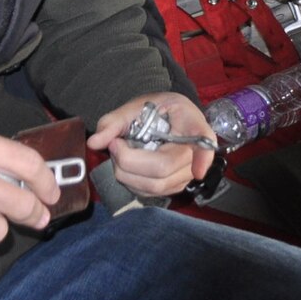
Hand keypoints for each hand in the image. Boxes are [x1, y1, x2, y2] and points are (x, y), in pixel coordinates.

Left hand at [90, 92, 214, 197]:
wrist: (165, 118)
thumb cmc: (155, 110)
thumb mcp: (136, 106)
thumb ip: (114, 121)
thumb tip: (95, 141)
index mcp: (191, 122)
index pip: (205, 141)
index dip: (203, 157)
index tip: (198, 171)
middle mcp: (194, 152)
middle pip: (163, 169)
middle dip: (129, 160)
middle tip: (116, 144)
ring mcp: (186, 173)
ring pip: (154, 185)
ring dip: (126, 172)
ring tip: (121, 152)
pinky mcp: (175, 186)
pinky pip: (149, 192)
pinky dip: (131, 180)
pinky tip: (128, 165)